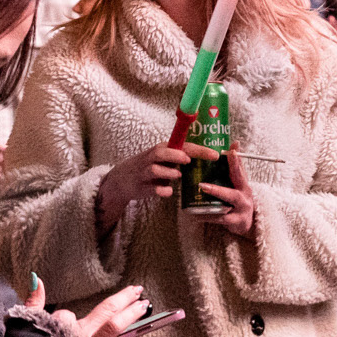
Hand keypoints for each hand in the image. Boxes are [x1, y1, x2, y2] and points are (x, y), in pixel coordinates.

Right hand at [24, 278, 152, 336]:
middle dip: (122, 300)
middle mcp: (79, 336)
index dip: (61, 320)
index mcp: (60, 327)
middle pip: (105, 312)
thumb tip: (38, 278)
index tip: (55, 330)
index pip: (66, 316)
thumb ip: (33, 303)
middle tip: (138, 290)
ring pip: (115, 329)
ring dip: (131, 315)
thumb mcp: (23, 327)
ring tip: (145, 305)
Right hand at [96, 142, 216, 236]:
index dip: (199, 149)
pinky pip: (153, 189)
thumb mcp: (163, 159)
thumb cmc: (149, 167)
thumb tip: (206, 160)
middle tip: (189, 160)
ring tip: (178, 175)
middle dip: (177, 155)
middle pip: (163, 152)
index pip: (183, 146)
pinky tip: (168, 191)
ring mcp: (145, 172)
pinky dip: (161, 190)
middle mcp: (153, 158)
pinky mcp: (141, 187)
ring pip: (155, 169)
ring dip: (168, 172)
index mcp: (163, 149)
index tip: (215, 155)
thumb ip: (181, 158)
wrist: (122, 180)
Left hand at [197, 143, 255, 237]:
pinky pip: (220, 219)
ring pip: (228, 203)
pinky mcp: (235, 221)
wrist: (248, 222)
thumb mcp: (240, 183)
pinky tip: (196, 214)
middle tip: (202, 184)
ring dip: (214, 196)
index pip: (240, 171)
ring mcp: (241, 209)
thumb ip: (236, 166)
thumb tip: (234, 144)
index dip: (236, 161)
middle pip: (234, 189)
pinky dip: (208, 216)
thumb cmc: (240, 199)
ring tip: (200, 190)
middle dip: (219, 187)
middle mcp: (244, 195)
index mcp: (243, 184)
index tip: (232, 150)